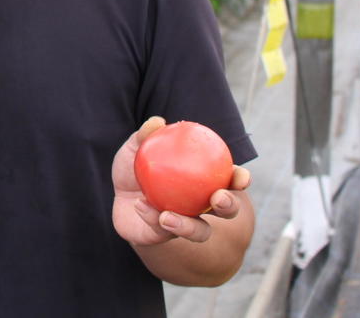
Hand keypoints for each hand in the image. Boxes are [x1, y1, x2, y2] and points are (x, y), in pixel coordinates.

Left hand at [112, 116, 251, 245]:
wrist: (118, 196)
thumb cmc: (135, 168)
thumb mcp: (135, 148)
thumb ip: (145, 136)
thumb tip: (157, 122)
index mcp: (204, 182)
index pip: (229, 180)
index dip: (240, 179)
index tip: (241, 176)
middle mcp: (202, 206)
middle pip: (226, 210)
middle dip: (229, 206)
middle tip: (218, 197)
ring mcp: (187, 224)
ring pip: (199, 231)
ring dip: (187, 226)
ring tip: (167, 216)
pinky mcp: (166, 237)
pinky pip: (162, 230)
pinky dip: (151, 216)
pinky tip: (140, 205)